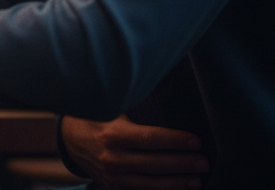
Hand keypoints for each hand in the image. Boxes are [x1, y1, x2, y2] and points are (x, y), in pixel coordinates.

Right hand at [60, 114, 209, 189]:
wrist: (70, 139)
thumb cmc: (95, 117)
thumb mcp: (110, 108)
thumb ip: (133, 106)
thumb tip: (162, 93)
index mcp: (113, 135)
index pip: (151, 139)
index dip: (176, 141)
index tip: (196, 141)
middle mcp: (112, 159)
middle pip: (155, 164)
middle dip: (183, 163)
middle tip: (204, 161)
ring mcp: (112, 178)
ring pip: (151, 184)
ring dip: (177, 183)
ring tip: (197, 179)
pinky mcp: (113, 189)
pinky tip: (177, 188)